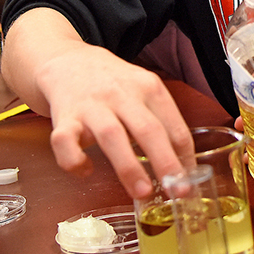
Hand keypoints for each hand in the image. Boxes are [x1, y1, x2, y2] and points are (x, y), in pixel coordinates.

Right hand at [2, 9, 194, 200]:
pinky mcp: (64, 117)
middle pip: (147, 129)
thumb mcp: (143, 90)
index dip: (185, 157)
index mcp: (148, 87)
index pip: (174, 125)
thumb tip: (183, 166)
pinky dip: (75, 161)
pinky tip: (85, 170)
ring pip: (112, 136)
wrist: (67, 61)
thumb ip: (161, 121)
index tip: (190, 183)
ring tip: (142, 192)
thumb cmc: (112, 84)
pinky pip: (65, 142)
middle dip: (164, 162)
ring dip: (129, 167)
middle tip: (176, 191)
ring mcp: (91, 105)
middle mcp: (121, 94)